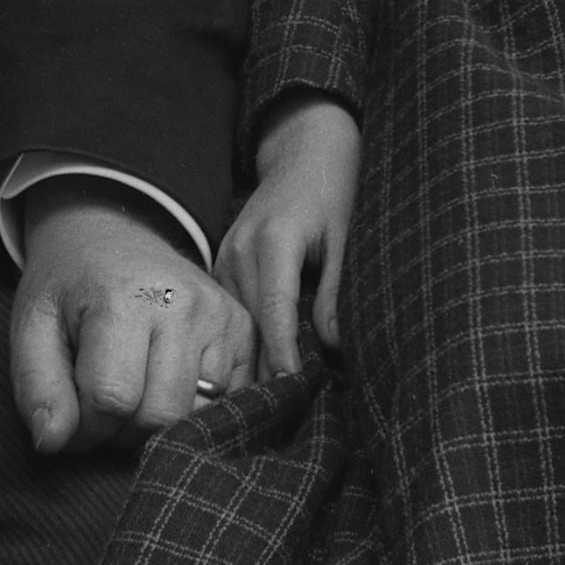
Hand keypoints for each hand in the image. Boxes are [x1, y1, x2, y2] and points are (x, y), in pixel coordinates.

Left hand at [9, 186, 256, 455]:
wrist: (111, 235)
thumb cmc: (70, 287)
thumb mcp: (32, 325)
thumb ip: (36, 387)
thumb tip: (52, 443)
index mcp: (124, 297)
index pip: (111, 399)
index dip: (84, 428)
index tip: (70, 417)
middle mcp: (182, 303)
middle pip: (158, 415)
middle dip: (121, 432)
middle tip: (100, 409)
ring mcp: (220, 316)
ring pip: (195, 415)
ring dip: (157, 425)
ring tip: (132, 395)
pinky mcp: (243, 329)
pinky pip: (226, 402)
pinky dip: (192, 411)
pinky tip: (165, 386)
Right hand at [217, 98, 362, 380]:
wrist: (304, 150)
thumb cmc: (333, 192)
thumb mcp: (344, 241)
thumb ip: (335, 294)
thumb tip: (333, 349)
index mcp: (274, 241)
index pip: (275, 313)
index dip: (283, 358)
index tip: (292, 394)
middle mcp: (241, 249)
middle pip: (250, 323)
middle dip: (267, 368)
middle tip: (283, 414)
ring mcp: (225, 254)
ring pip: (236, 320)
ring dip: (252, 358)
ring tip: (269, 403)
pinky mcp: (221, 261)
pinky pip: (232, 308)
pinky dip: (245, 337)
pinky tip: (258, 368)